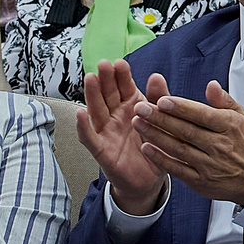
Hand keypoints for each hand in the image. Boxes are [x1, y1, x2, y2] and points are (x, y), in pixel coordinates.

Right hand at [79, 61, 165, 215]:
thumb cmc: (155, 149)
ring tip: (90, 79)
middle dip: (105, 79)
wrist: (149, 180)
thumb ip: (160, 100)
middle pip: (107, 95)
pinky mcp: (101, 151)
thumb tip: (157, 76)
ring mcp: (106, 132)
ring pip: (97, 110)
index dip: (121, 75)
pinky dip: (84, 126)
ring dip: (92, 95)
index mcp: (132, 107)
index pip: (124, 87)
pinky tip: (80, 114)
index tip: (120, 63)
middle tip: (103, 65)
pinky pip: (90, 138)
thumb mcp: (163, 123)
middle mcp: (116, 117)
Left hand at [132, 79, 243, 205]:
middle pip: (185, 130)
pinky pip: (177, 168)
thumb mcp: (242, 117)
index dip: (180, 107)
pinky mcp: (200, 180)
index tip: (161, 100)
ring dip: (156, 136)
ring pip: (178, 148)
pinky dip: (161, 159)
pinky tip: (146, 148)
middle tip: (140, 108)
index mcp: (229, 126)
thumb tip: (211, 85)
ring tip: (138, 123)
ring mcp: (209, 164)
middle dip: (160, 118)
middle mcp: (219, 145)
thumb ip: (224, 101)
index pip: (202, 115)